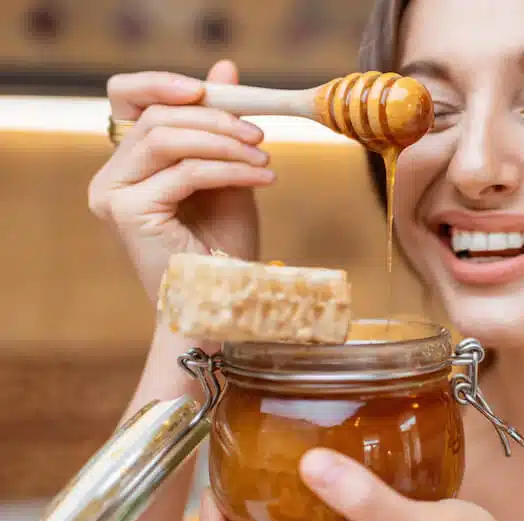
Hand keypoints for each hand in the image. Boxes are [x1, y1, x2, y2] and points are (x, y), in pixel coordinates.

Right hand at [88, 60, 271, 301]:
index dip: (162, 83)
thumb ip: (220, 126)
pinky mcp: (129, 212)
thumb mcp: (227, 173)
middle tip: (259, 135)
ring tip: (265, 160)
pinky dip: (230, 170)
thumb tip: (224, 68)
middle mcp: (112, 177)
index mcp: (130, 165)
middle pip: (154, 117)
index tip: (210, 87)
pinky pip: (186, 172)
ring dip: (225, 142)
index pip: (128, 100)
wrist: (224, 303)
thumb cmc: (223, 247)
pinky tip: (263, 179)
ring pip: (166, 139)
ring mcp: (115, 195)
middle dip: (214, 118)